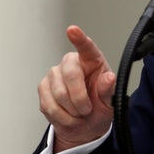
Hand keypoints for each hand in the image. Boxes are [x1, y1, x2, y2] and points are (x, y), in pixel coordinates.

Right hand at [38, 26, 115, 152]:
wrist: (85, 123)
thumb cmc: (99, 105)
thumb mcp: (110, 100)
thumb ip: (108, 89)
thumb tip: (110, 77)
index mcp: (92, 60)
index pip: (86, 47)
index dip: (79, 38)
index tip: (72, 30)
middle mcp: (71, 63)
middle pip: (71, 74)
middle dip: (80, 97)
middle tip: (87, 110)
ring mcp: (55, 74)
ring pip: (59, 93)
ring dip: (72, 110)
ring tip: (80, 114)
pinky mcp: (43, 87)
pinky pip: (49, 104)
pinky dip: (61, 117)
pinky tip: (69, 116)